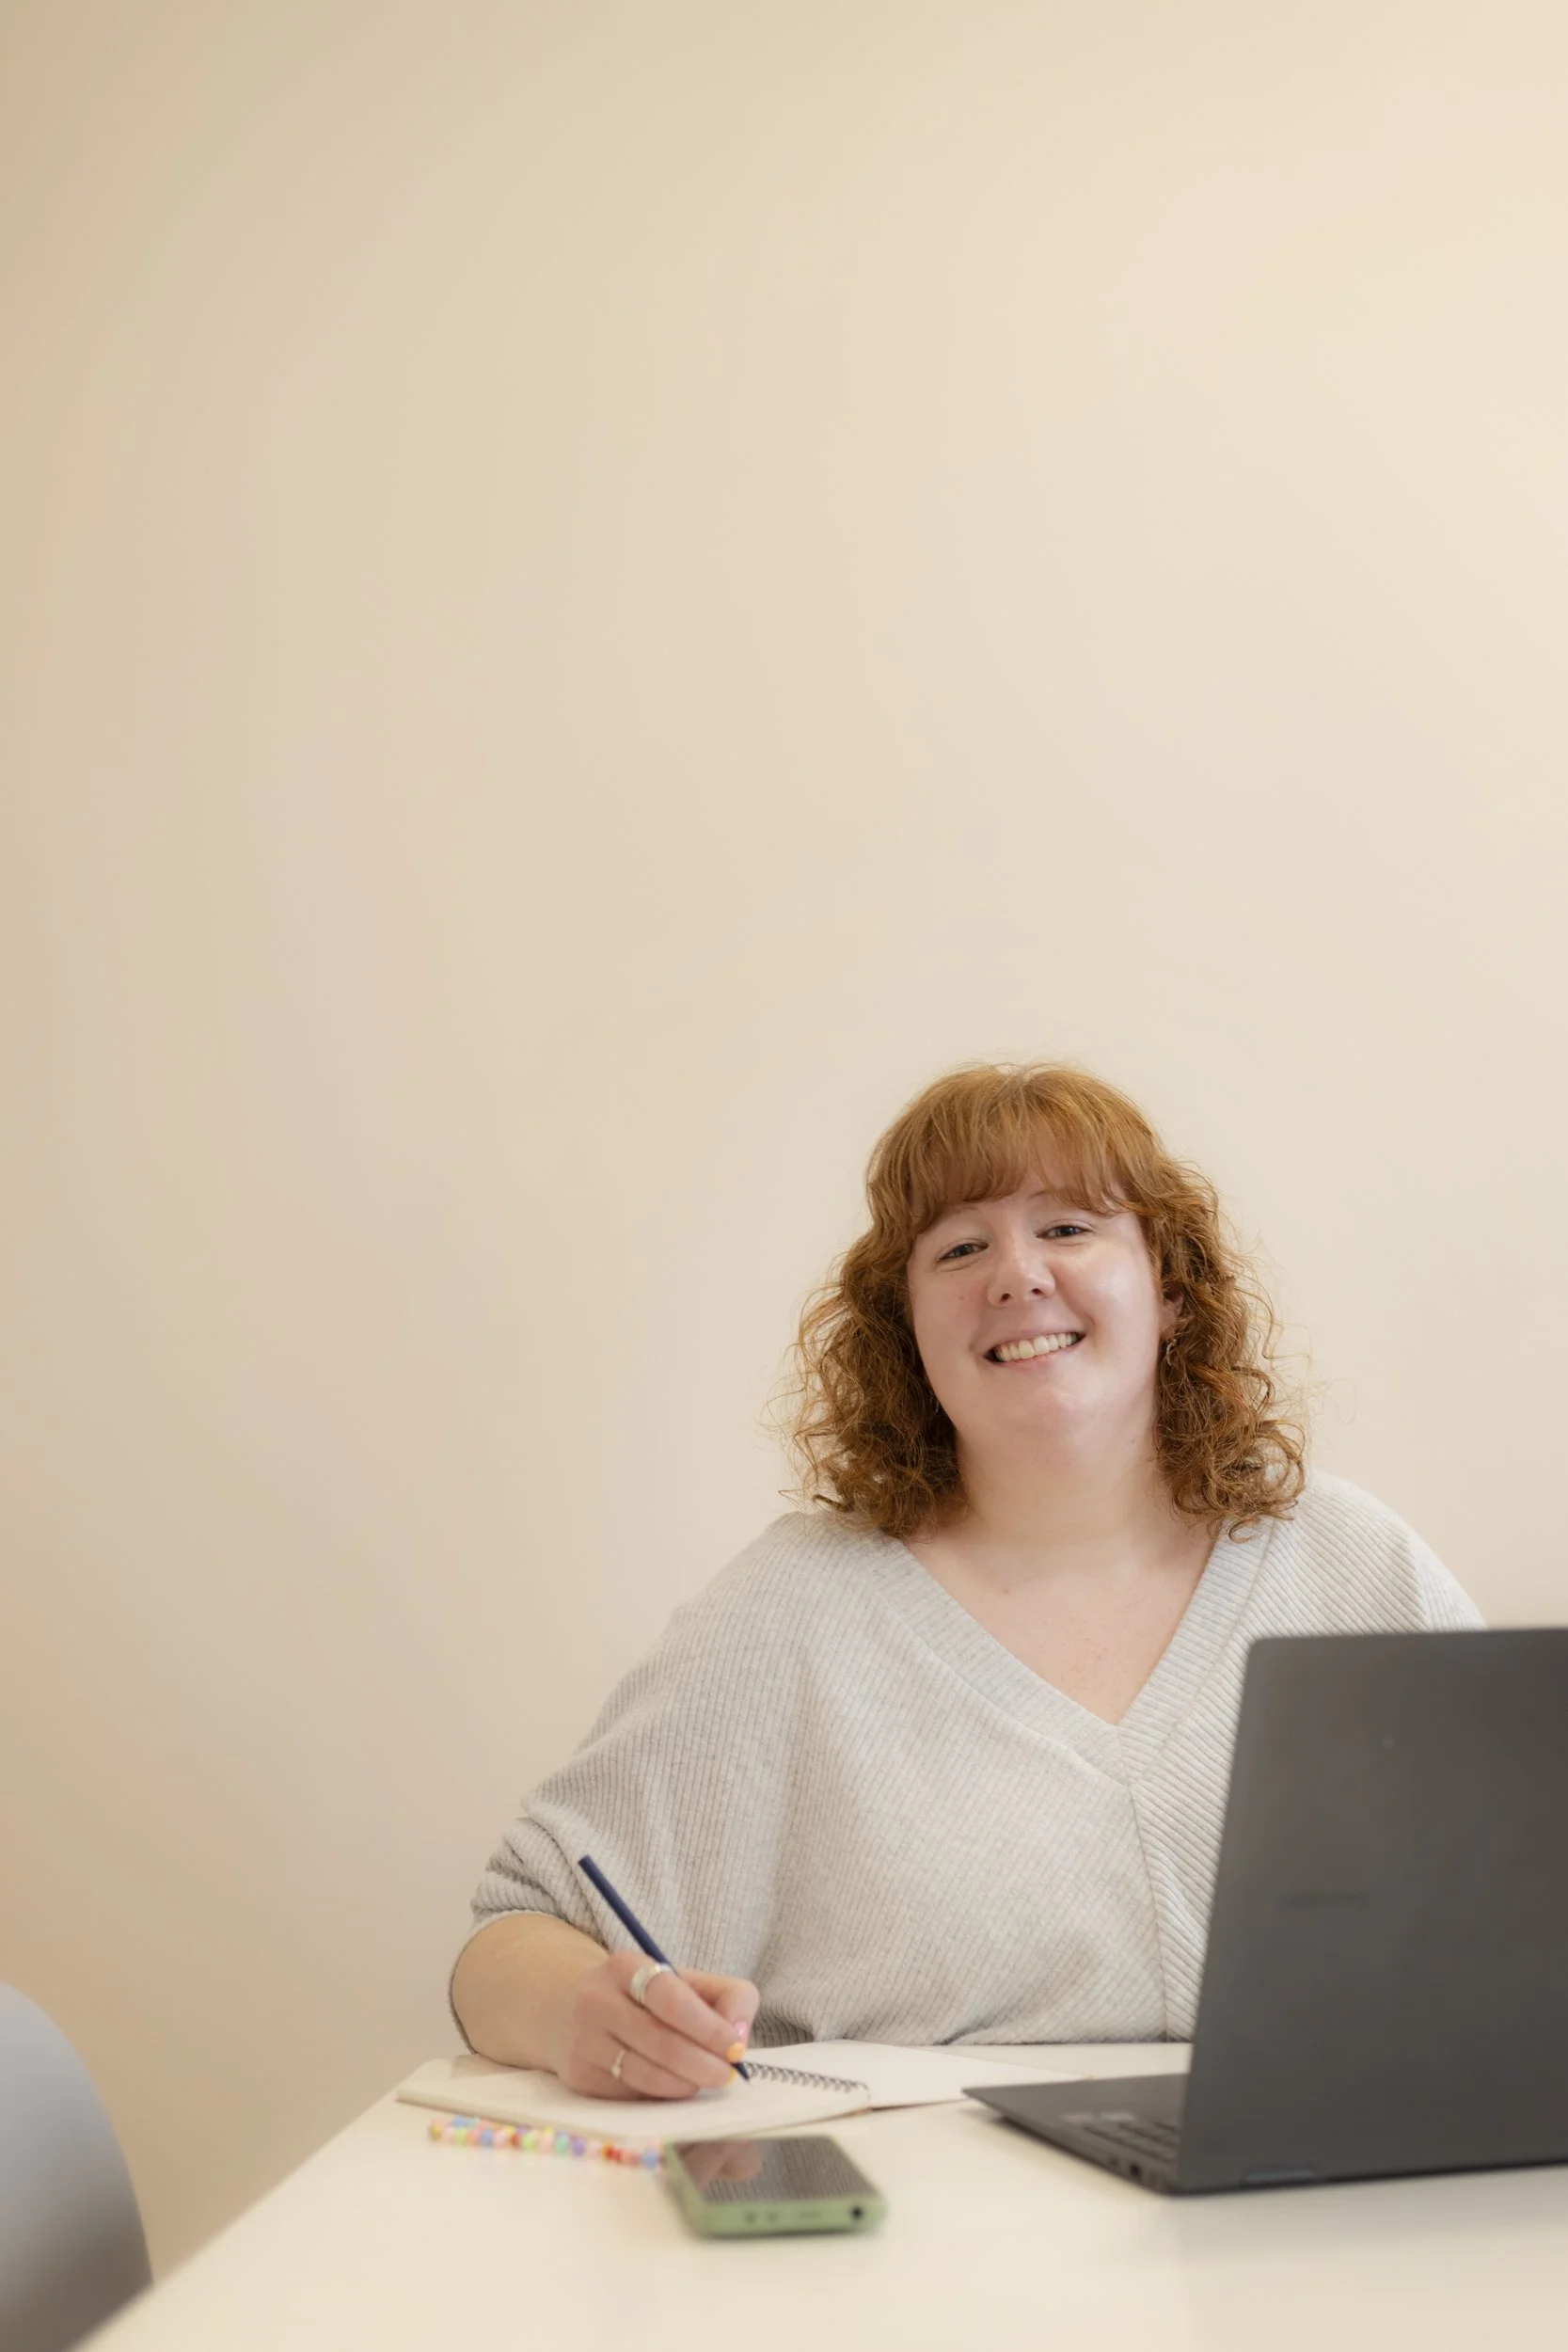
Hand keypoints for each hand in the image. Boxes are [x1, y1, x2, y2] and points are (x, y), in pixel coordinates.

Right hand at [542, 1949, 760, 2098]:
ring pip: (647, 2076)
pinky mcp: (580, 2078)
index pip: (672, 2000)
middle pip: (661, 2043)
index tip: (736, 2049)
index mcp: (626, 1967)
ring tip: (702, 2081)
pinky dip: (660, 2098)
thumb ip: (730, 1997)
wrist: (574, 2012)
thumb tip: (739, 2036)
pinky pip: (631, 2097)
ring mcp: (583, 2042)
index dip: (709, 2028)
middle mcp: (596, 2001)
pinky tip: (672, 2088)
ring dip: (685, 2085)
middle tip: (726, 2076)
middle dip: (704, 2065)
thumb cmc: (647, 1999)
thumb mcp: (687, 1982)